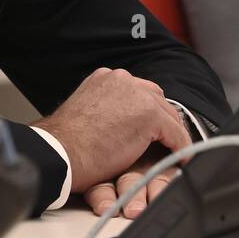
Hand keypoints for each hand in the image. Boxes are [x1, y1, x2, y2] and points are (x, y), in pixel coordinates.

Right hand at [32, 67, 189, 207]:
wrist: (58, 153)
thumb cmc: (63, 144)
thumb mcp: (84, 114)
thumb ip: (103, 110)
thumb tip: (113, 125)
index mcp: (106, 78)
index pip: (138, 92)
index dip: (147, 111)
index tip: (151, 128)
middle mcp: (123, 80)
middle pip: (155, 99)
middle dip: (162, 119)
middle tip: (167, 139)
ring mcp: (138, 95)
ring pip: (167, 114)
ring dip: (171, 133)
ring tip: (174, 150)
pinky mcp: (150, 116)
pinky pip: (175, 133)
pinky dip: (180, 146)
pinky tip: (180, 160)